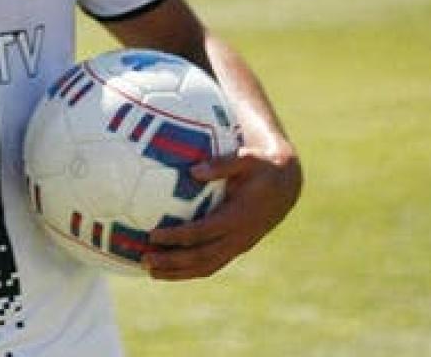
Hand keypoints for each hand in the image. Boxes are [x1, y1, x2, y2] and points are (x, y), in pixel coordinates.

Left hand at [142, 146, 302, 280]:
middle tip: (144, 259)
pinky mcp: (235, 249)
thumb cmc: (261, 167)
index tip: (153, 234)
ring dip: (177, 271)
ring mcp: (238, 246)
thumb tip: (194, 170)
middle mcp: (238, 237)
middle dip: (172, 261)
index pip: (202, 232)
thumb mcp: (247, 159)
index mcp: (237, 217)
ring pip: (205, 266)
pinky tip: (167, 269)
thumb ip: (223, 164)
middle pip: (201, 257)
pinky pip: (211, 264)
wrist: (286, 187)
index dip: (178, 236)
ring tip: (150, 271)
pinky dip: (188, 270)